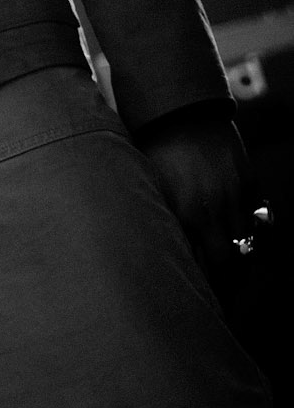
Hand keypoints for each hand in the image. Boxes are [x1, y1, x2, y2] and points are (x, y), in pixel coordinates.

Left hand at [139, 108, 260, 289]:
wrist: (177, 108)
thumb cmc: (151, 147)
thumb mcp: (148, 186)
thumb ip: (159, 217)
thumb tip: (162, 250)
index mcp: (181, 214)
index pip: (197, 265)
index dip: (201, 286)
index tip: (201, 300)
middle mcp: (209, 209)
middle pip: (228, 263)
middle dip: (226, 281)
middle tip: (222, 291)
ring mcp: (232, 194)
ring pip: (246, 240)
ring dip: (240, 253)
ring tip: (233, 266)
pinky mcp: (247, 178)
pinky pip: (259, 212)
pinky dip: (256, 225)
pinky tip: (246, 232)